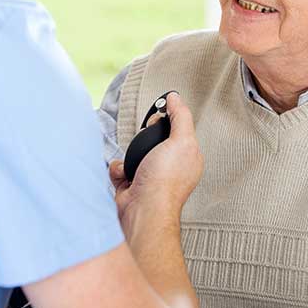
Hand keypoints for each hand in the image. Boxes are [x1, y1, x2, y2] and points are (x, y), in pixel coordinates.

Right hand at [110, 92, 202, 225]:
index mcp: (188, 155)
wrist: (142, 209)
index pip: (178, 127)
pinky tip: (125, 175)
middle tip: (146, 144)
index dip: (167, 119)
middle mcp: (171, 166)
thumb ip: (180, 116)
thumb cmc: (164, 181)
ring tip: (134, 163)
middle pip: (153, 138)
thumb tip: (175, 97)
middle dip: (144, 138)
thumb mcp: (180, 141)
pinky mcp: (132, 183)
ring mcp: (151, 175)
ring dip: (130, 154)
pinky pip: (121, 166)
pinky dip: (119, 168)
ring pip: (135, 151)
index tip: (158, 118)